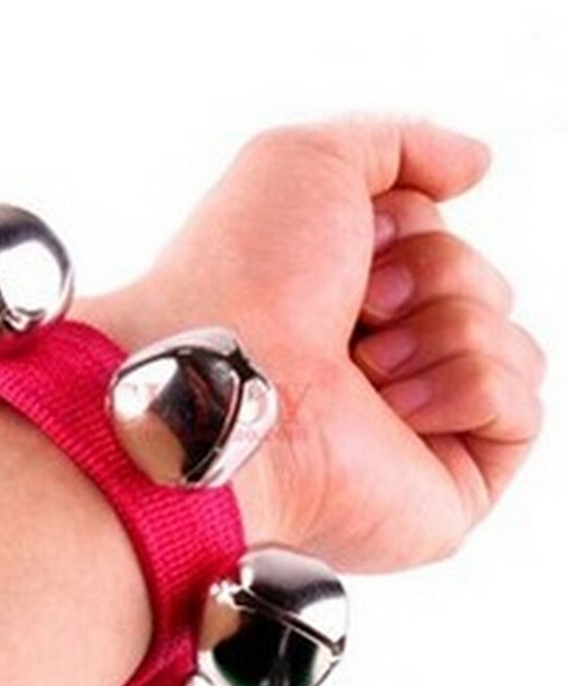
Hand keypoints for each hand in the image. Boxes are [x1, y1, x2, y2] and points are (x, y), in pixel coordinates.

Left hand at [75, 118, 544, 571]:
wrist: (227, 381)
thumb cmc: (246, 275)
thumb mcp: (307, 160)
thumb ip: (397, 142)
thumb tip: (474, 166)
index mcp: (347, 293)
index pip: (441, 238)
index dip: (411, 226)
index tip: (358, 243)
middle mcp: (379, 355)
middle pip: (483, 285)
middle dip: (432, 276)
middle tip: (358, 309)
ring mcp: (413, 422)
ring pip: (510, 342)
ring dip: (443, 333)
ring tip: (365, 368)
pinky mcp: (445, 481)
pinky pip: (521, 409)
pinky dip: (463, 391)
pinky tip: (391, 413)